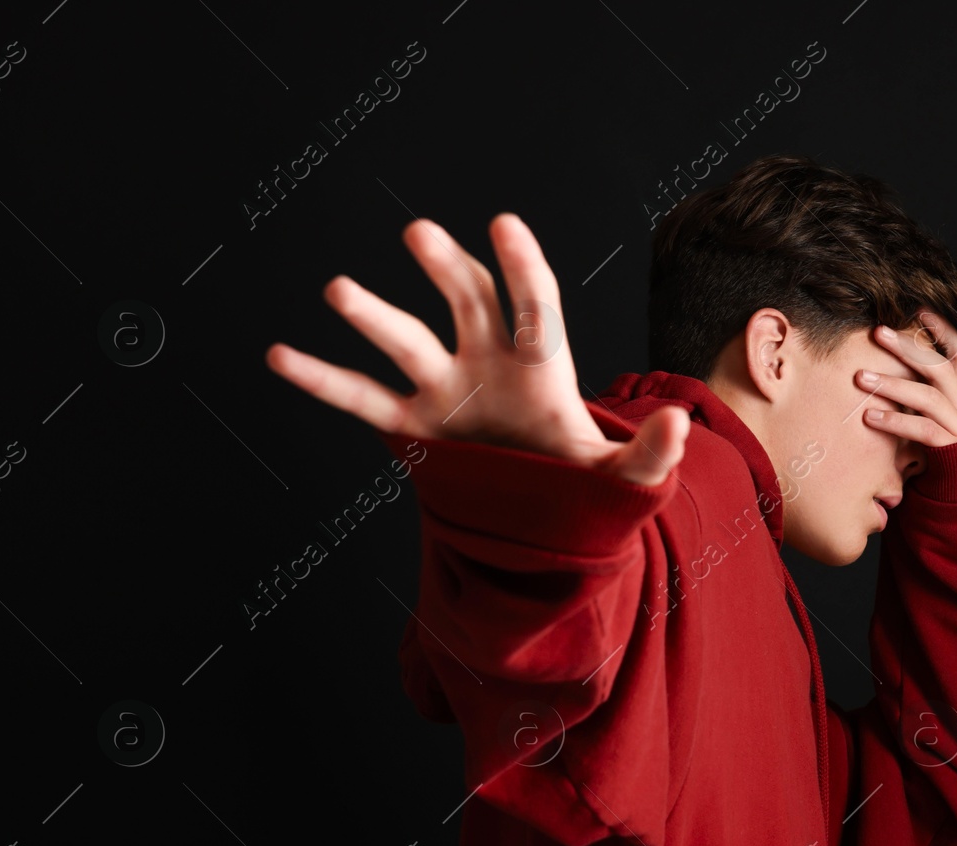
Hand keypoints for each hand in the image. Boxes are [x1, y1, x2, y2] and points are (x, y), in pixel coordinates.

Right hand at [265, 214, 688, 486]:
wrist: (540, 510)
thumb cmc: (583, 483)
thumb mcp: (625, 481)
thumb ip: (651, 457)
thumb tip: (676, 427)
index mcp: (544, 369)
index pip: (535, 309)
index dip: (521, 271)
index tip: (504, 225)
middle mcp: (489, 363)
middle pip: (467, 304)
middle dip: (445, 269)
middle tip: (419, 234)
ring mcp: (446, 389)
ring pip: (407, 343)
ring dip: (375, 317)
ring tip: (338, 289)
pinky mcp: (412, 425)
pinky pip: (362, 399)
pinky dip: (322, 380)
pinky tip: (279, 356)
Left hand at [859, 309, 956, 445]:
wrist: (947, 499)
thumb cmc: (928, 457)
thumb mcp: (925, 420)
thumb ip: (917, 395)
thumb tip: (885, 362)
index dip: (943, 330)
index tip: (918, 311)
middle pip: (941, 368)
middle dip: (908, 347)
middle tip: (877, 333)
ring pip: (929, 397)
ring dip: (892, 384)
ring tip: (861, 379)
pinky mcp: (952, 450)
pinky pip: (922, 430)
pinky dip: (895, 421)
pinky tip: (870, 417)